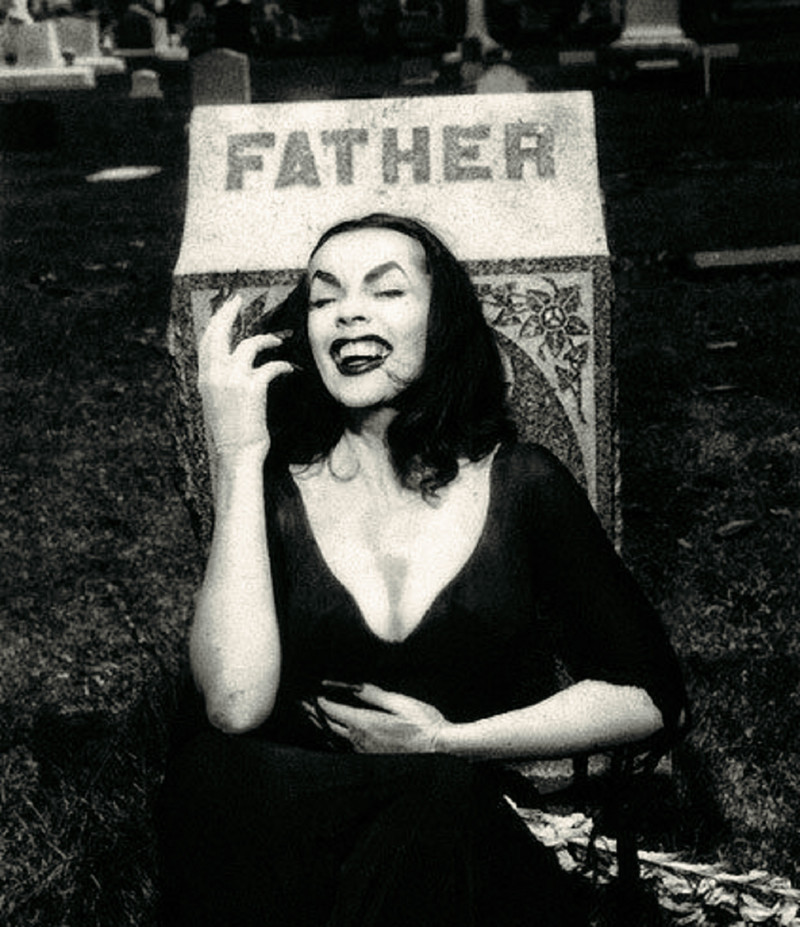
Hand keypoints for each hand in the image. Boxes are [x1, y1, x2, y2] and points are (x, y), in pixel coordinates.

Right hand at [197, 293, 294, 457]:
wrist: (236, 455)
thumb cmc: (232, 435)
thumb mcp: (219, 405)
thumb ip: (222, 383)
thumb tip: (232, 368)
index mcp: (204, 379)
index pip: (206, 341)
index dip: (216, 321)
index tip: (225, 308)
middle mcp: (214, 376)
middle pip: (219, 332)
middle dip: (229, 311)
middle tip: (239, 299)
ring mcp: (231, 380)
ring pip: (249, 345)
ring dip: (268, 340)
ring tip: (282, 341)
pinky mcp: (252, 388)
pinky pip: (271, 366)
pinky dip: (285, 365)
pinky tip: (294, 370)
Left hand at [305, 683, 449, 754]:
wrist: (439, 751)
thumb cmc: (424, 725)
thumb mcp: (401, 703)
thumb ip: (375, 695)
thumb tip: (356, 686)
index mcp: (365, 724)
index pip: (334, 712)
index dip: (320, 702)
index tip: (311, 693)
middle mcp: (359, 741)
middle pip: (329, 726)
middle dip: (314, 714)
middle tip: (301, 704)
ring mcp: (364, 753)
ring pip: (334, 740)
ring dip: (321, 727)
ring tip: (311, 718)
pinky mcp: (371, 760)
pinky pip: (344, 749)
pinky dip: (333, 740)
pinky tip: (333, 738)